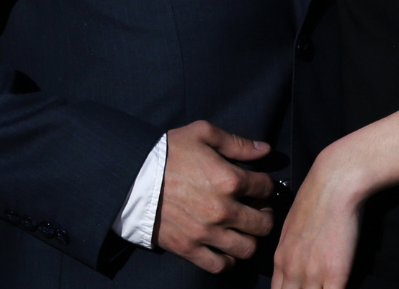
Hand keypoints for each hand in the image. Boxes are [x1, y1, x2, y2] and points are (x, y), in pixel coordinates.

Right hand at [155, 120, 276, 273]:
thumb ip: (237, 143)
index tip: (258, 186)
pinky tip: (226, 249)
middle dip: (265, 215)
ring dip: (250, 239)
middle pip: (264, 223)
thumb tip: (265, 150)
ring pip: (247, 248)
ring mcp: (206, 233)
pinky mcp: (188, 249)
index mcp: (230, 180)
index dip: (265, 186)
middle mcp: (223, 210)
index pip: (266, 188)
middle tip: (257, 210)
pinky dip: (228, 260)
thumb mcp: (202, 133)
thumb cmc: (168, 152)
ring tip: (243, 230)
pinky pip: (220, 265)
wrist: (131, 178)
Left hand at [272, 150, 363, 288]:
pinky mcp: (335, 274)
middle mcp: (291, 271)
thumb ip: (292, 248)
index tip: (300, 288)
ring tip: (326, 287)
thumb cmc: (317, 196)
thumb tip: (300, 257)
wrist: (335, 183)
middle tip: (314, 288)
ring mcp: (312, 275)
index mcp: (280, 259)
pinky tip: (341, 285)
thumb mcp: (293, 225)